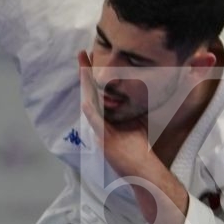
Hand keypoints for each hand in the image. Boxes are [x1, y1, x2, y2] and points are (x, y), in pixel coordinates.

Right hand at [78, 52, 158, 181]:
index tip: (91, 56)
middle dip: (86, 72)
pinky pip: (97, 123)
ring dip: (86, 86)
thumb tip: (138, 91)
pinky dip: (92, 112)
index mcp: (107, 116)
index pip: (98, 90)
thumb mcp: (136, 121)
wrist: (141, 170)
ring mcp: (100, 130)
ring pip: (91, 103)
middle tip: (82, 53)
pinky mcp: (105, 139)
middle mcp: (100, 121)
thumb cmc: (139, 147)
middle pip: (91, 92)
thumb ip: (131, 108)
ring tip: (83, 68)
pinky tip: (86, 102)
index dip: (93, 73)